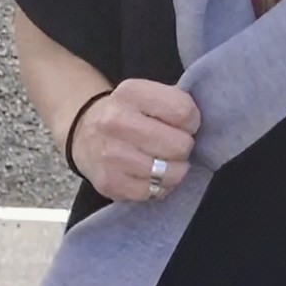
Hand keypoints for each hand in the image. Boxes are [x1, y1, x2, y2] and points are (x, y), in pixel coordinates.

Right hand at [71, 79, 200, 202]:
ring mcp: (110, 154)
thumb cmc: (128, 113)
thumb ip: (176, 102)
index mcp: (131, 93)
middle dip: (183, 148)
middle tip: (173, 146)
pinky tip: (151, 176)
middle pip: (180, 145)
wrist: (83, 131)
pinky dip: (158, 187)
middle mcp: (116, 121)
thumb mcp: (147, 95)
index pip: (184, 112)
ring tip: (164, 161)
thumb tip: (202, 123)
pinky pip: (153, 192)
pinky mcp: (109, 182)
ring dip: (174, 170)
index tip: (184, 125)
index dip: (191, 122)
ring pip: (170, 173)